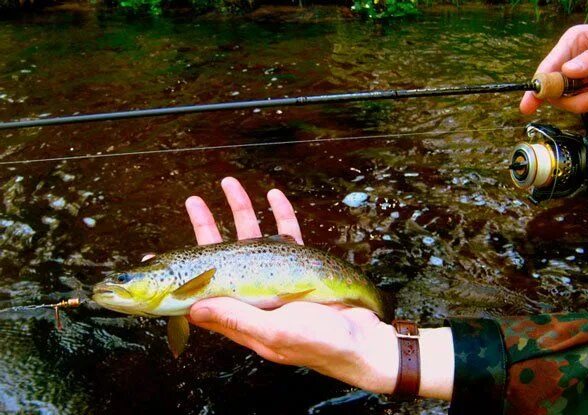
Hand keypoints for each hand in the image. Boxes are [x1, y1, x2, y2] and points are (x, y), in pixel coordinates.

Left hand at [184, 177, 398, 393]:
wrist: (362, 340)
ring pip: (253, 235)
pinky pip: (288, 232)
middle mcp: (254, 290)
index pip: (200, 290)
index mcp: (241, 311)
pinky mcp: (301, 264)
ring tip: (230, 183)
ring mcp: (277, 274)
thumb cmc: (319, 343)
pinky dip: (281, 212)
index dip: (178, 274)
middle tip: (194, 201)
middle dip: (207, 225)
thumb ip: (234, 319)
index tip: (152, 257)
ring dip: (241, 208)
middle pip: (222, 253)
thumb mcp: (273, 333)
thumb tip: (192, 309)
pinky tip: (274, 195)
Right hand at [521, 24, 587, 113]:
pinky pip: (586, 104)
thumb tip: (568, 71)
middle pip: (556, 91)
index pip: (546, 69)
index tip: (528, 106)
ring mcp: (580, 78)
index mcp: (573, 43)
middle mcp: (572, 61)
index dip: (537, 87)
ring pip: (572, 101)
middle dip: (574, 98)